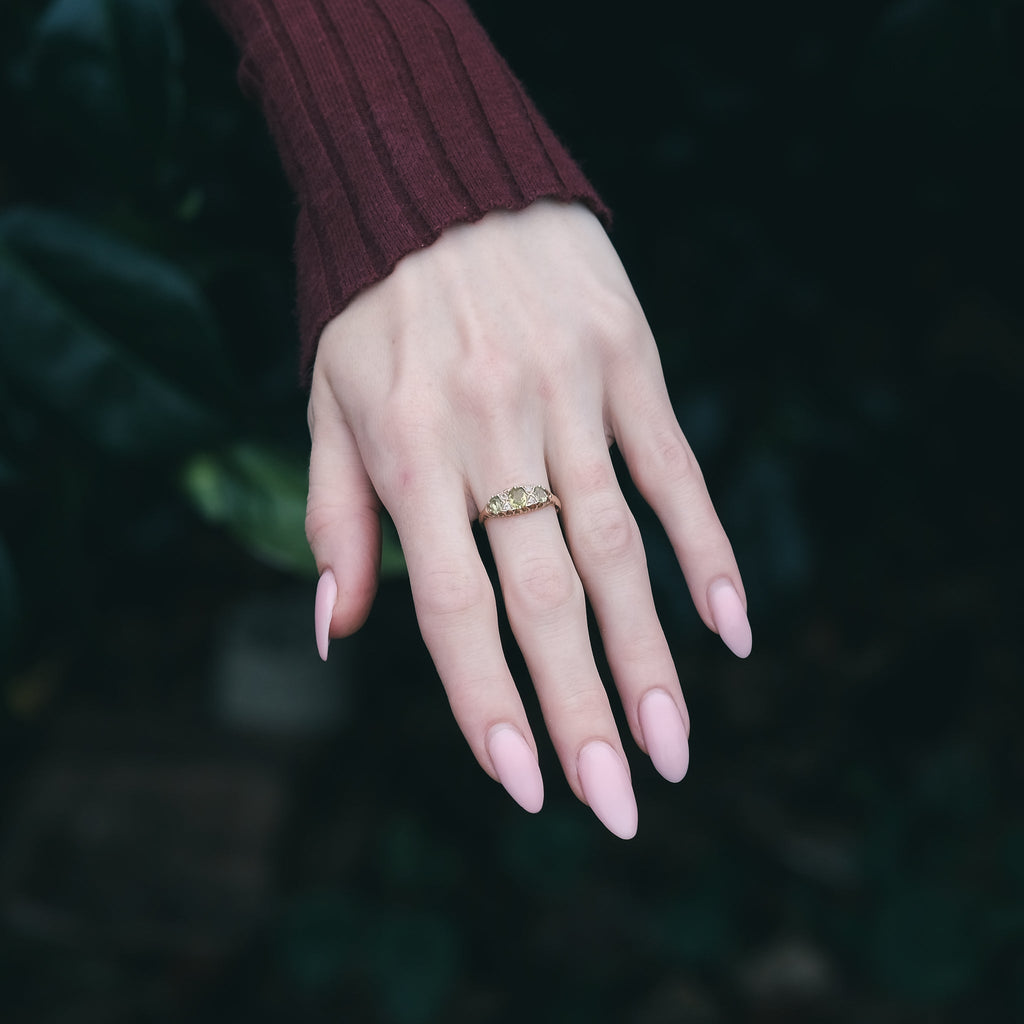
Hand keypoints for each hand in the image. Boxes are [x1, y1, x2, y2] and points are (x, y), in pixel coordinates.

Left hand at [305, 199, 750, 838]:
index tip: (525, 784)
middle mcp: (492, 433)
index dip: (488, 700)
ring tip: (675, 744)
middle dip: (580, 709)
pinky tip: (732, 626)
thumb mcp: (326, 400)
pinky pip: (673, 467)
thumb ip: (335, 517)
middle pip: (544, 595)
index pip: (451, 605)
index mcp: (409, 451)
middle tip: (618, 803)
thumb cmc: (374, 304)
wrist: (440, 174)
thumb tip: (339, 631)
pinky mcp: (627, 360)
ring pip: (618, 548)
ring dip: (650, 655)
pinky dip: (707, 548)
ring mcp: (568, 396)